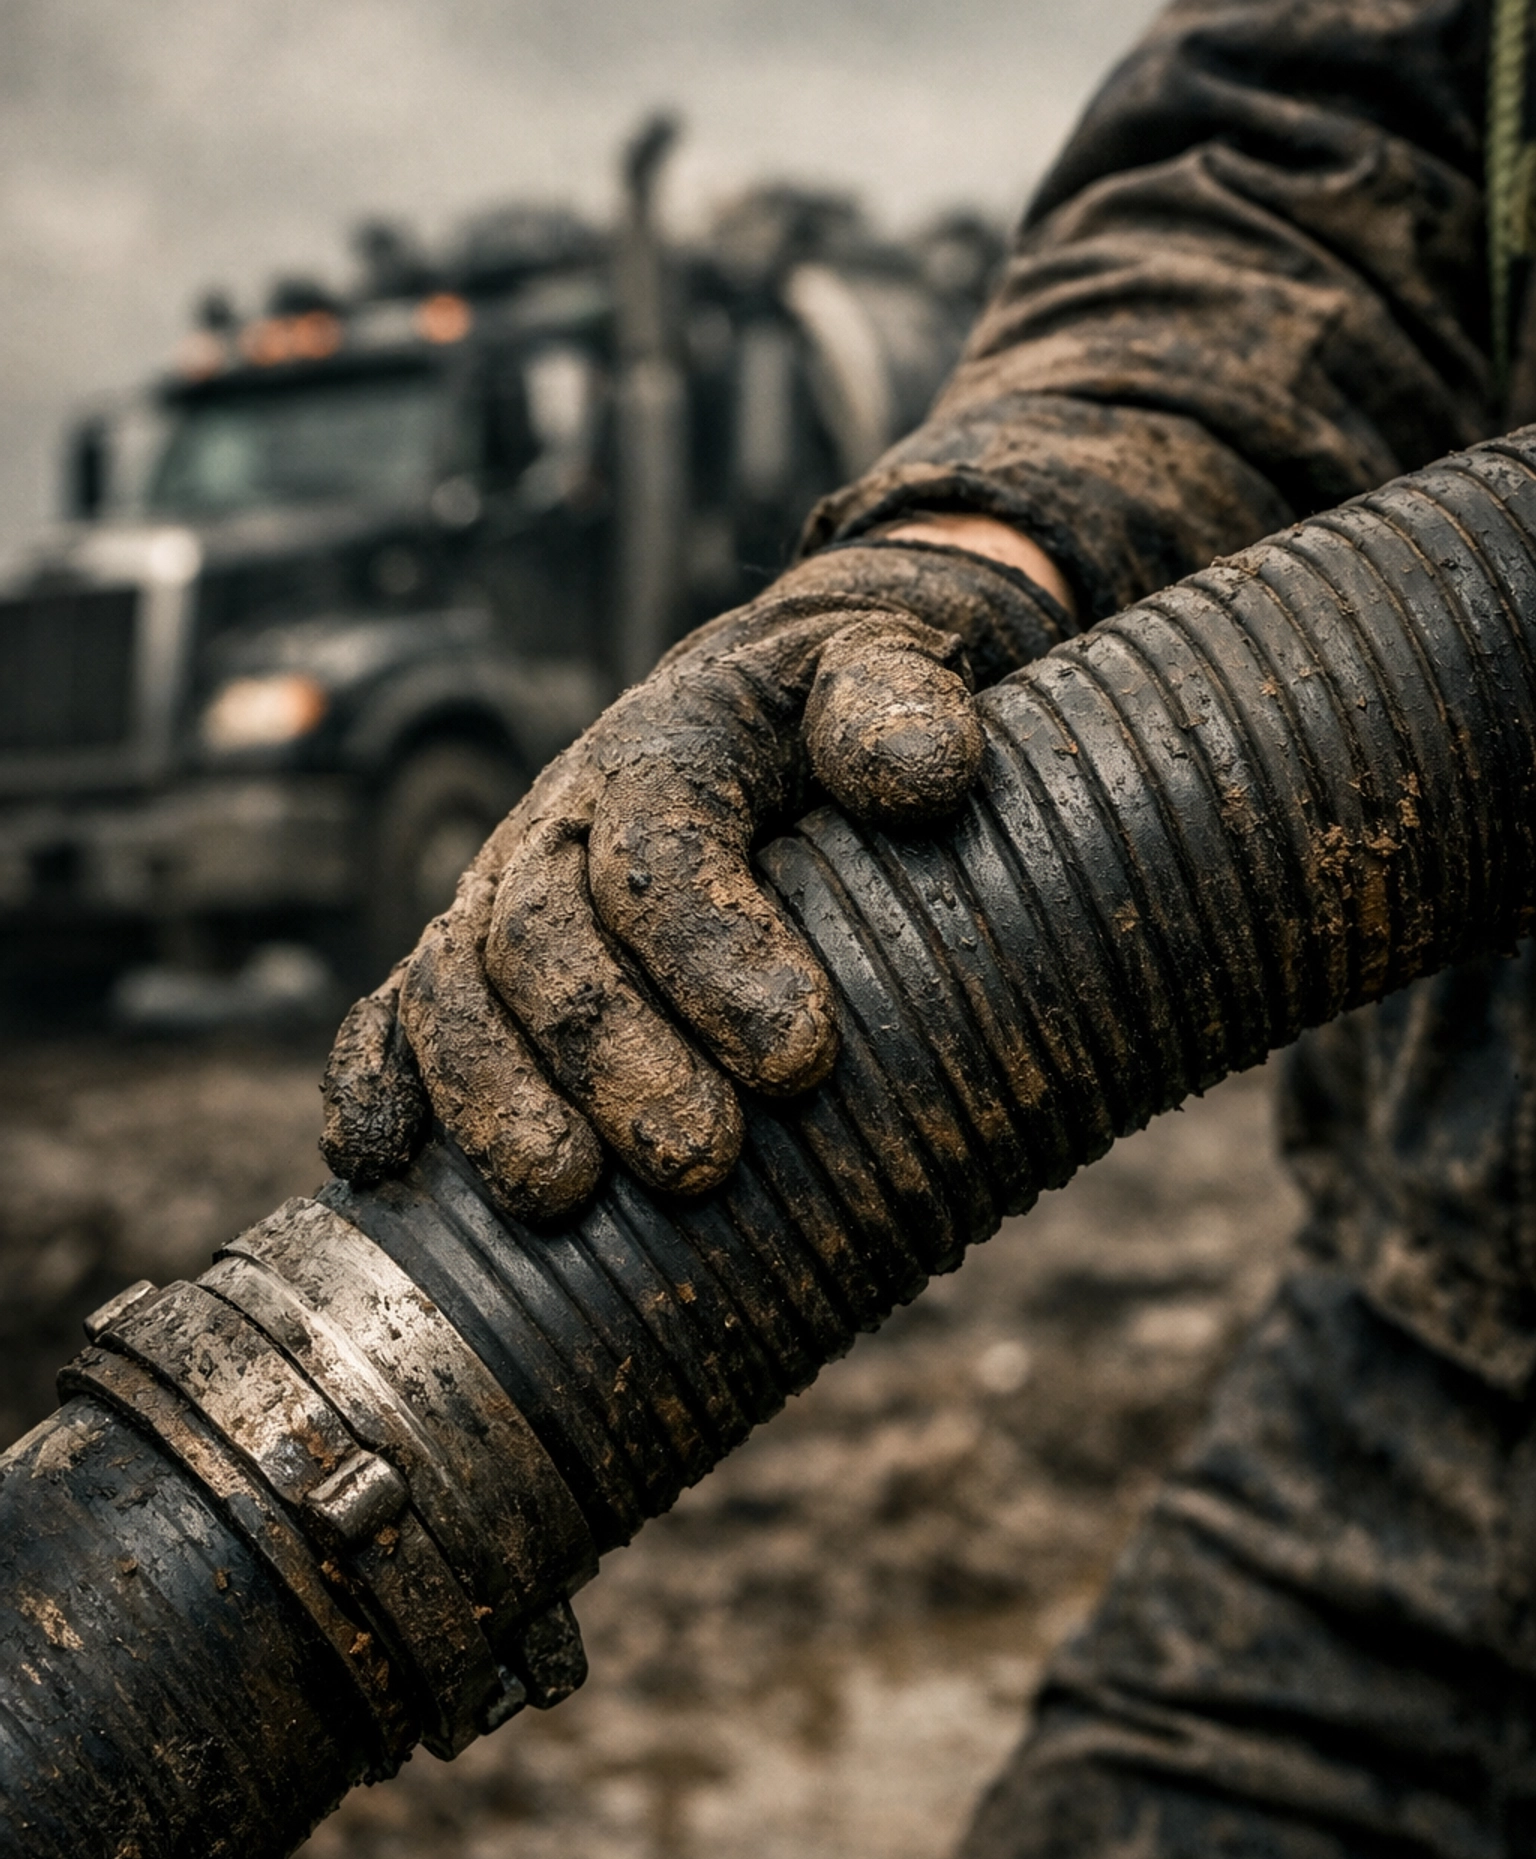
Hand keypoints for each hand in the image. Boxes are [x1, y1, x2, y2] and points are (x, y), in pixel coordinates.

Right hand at [321, 529, 1073, 1222]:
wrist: (781, 682)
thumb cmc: (850, 700)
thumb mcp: (896, 663)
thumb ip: (900, 702)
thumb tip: (921, 773)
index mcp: (667, 745)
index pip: (658, 844)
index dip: (712, 953)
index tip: (802, 1059)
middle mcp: (562, 818)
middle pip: (542, 935)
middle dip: (611, 1055)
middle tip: (702, 1160)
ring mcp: (507, 887)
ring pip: (455, 985)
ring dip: (490, 1096)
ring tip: (559, 1196)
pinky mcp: (478, 952)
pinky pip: (396, 1009)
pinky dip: (375, 1079)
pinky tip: (377, 1161)